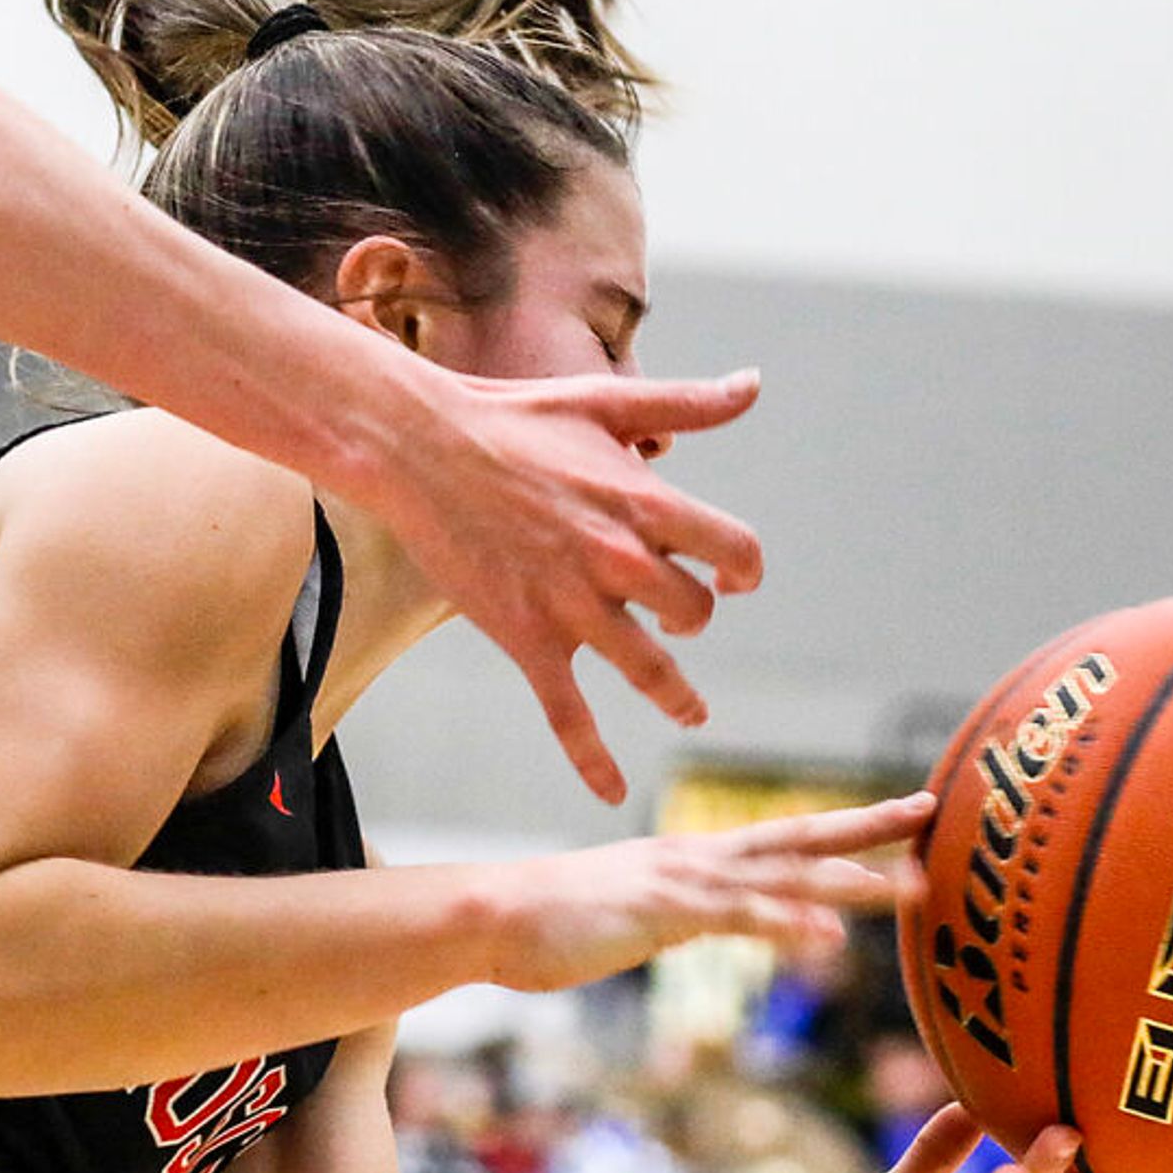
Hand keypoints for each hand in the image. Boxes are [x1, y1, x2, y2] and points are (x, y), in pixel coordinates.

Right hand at [385, 366, 768, 800]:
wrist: (420, 445)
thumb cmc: (513, 416)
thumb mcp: (606, 400)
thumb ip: (688, 403)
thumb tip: (752, 385)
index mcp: (645, 502)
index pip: (736, 551)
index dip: (743, 568)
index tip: (730, 575)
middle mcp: (619, 560)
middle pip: (694, 614)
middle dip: (692, 616)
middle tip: (678, 616)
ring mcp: (573, 605)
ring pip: (651, 670)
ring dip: (679, 696)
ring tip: (691, 709)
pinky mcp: (526, 637)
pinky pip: (568, 715)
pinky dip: (593, 758)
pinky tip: (611, 788)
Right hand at [482, 794, 929, 992]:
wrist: (491, 914)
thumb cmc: (558, 919)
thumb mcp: (640, 915)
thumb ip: (691, 915)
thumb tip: (727, 923)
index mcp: (696, 858)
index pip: (789, 837)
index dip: (851, 827)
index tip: (906, 814)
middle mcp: (699, 858)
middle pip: (801, 837)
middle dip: (869, 827)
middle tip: (931, 810)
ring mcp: (681, 881)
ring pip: (782, 877)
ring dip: (849, 881)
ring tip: (907, 886)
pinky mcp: (661, 911)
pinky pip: (734, 919)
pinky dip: (784, 926)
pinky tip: (826, 941)